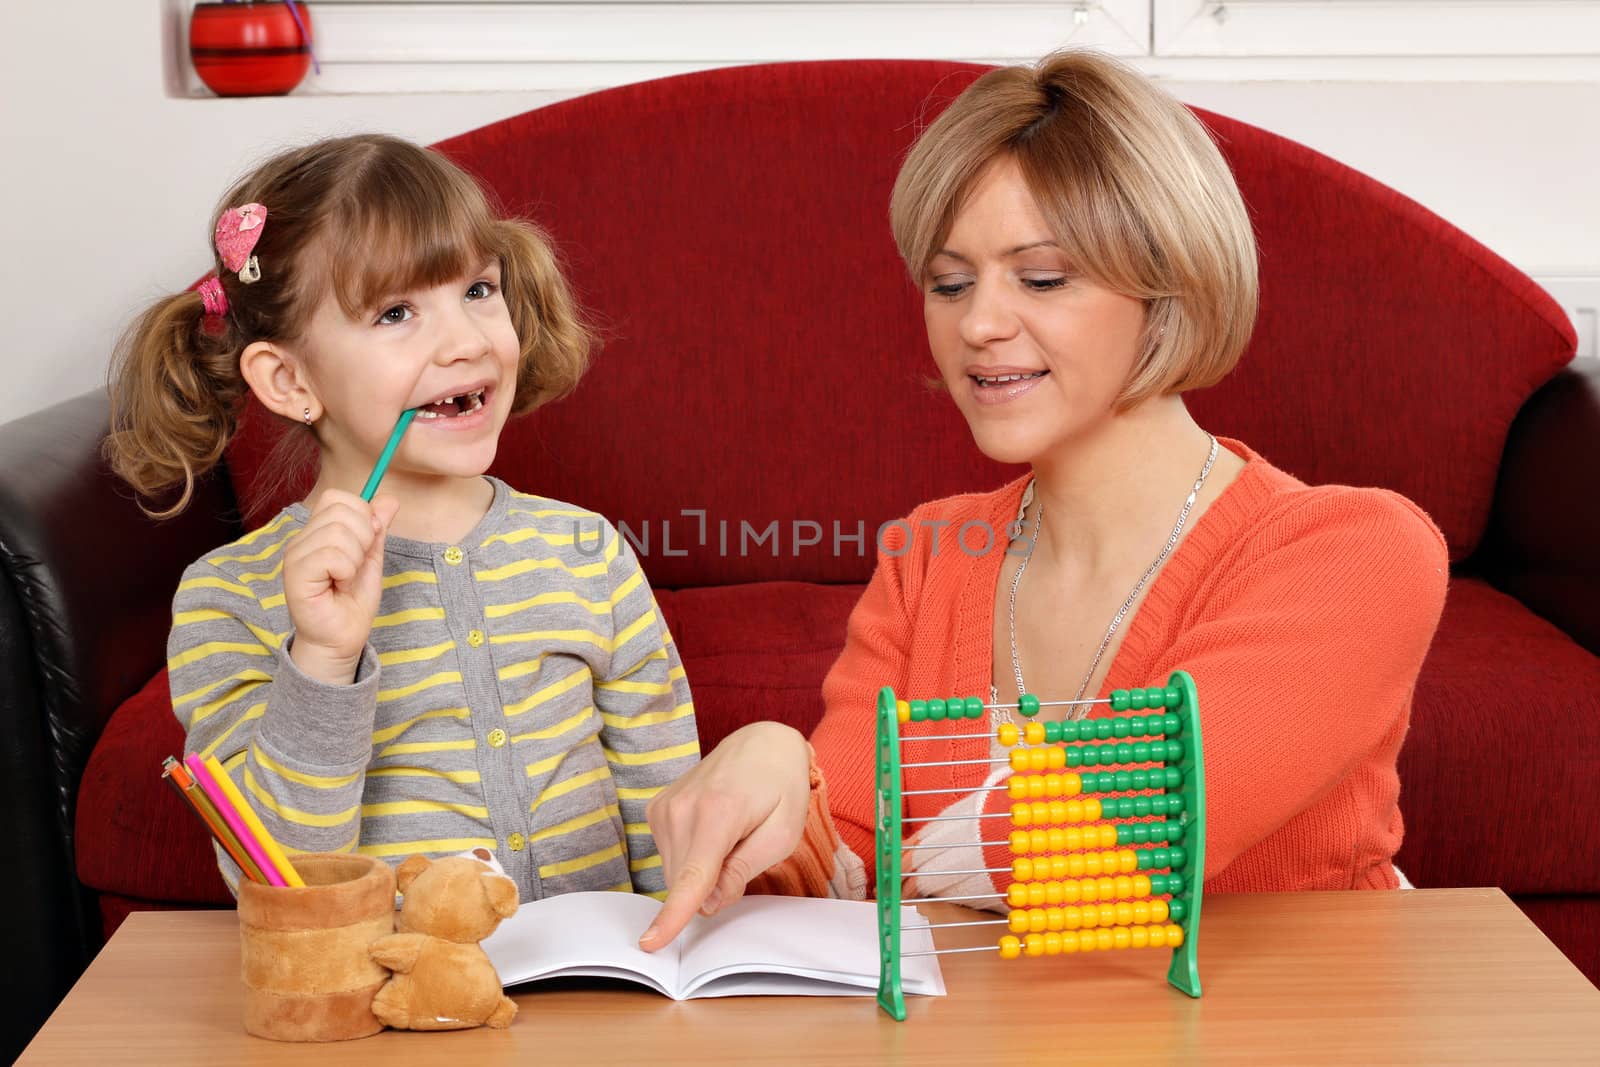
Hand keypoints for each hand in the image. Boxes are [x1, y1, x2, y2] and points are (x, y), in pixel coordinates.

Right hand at [282, 490, 398, 684]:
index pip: (338, 497)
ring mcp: (295, 555)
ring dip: (354, 559)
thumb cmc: (352, 602)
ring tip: (345, 578)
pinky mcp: (295, 574)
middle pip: (341, 510)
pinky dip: (346, 571)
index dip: (362, 516)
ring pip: (338, 532)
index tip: (366, 545)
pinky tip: (338, 585)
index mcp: (318, 531)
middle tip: (355, 566)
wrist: (341, 638)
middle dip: (363, 538)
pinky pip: (331, 555)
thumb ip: (377, 529)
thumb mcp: (372, 559)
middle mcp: (302, 539)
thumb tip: (390, 499)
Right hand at [638, 721, 810, 949]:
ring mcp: (664, 806)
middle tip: (743, 853)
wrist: (762, 743)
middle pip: (683, 882)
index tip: (650, 943)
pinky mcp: (657, 808)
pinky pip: (670, 856)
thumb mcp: (782, 833)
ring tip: (730, 834)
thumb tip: (708, 904)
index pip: (692, 876)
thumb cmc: (780, 787)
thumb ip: (743, 871)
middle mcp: (682, 807)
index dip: (673, 915)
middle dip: (711, 887)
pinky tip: (712, 830)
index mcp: (718, 812)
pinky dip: (691, 856)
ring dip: (701, 872)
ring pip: (674, 873)